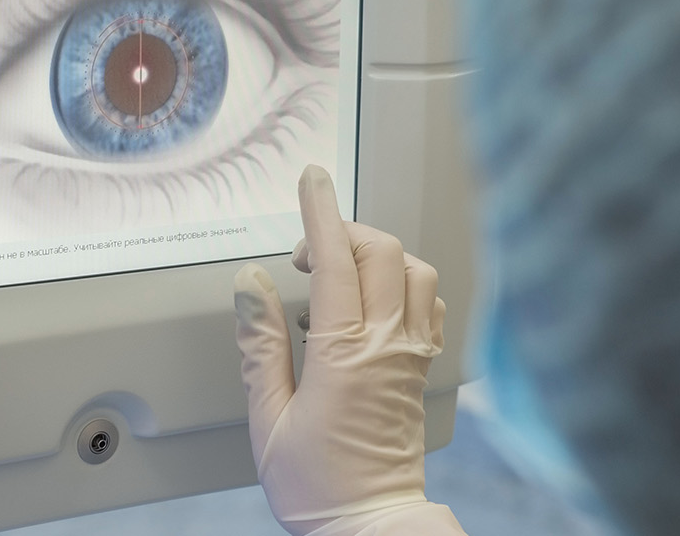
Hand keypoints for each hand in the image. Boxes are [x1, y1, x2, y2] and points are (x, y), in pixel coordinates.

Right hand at [234, 166, 465, 534]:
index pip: (334, 259)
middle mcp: (388, 345)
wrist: (370, 525)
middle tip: (304, 250)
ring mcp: (411, 355)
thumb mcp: (267, 415)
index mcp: (344, 352)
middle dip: (343, 231)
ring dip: (378, 254)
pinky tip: (376, 301)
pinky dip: (405, 283)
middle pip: (382, 251)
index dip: (319, 211)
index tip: (311, 180)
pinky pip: (429, 304)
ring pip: (415, 271)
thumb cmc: (318, 484)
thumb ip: (261, 342)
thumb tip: (250, 283)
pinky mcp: (421, 370)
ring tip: (339, 273)